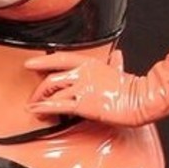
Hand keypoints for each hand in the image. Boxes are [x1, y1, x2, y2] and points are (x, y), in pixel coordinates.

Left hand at [25, 48, 149, 125]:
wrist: (138, 100)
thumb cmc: (131, 87)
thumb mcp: (120, 70)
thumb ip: (115, 63)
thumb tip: (117, 55)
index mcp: (90, 64)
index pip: (60, 58)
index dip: (42, 60)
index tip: (30, 63)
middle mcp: (82, 74)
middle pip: (51, 78)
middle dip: (39, 88)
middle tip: (33, 95)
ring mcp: (81, 88)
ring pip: (51, 92)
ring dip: (39, 100)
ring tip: (34, 107)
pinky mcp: (81, 105)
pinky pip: (57, 106)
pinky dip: (43, 108)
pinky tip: (36, 112)